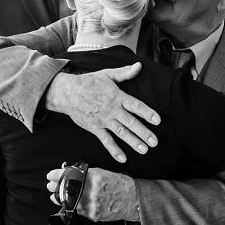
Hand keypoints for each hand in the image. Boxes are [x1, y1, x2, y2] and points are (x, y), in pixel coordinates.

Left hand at [43, 166, 138, 222]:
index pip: (69, 175)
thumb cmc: (120, 184)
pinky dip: (72, 205)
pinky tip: (68, 202)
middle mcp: (92, 191)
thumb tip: (70, 173)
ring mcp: (92, 204)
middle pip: (67, 190)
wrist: (134, 200)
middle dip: (55, 187)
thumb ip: (87, 174)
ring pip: (70, 202)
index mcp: (95, 178)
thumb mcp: (103, 173)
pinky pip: (78, 210)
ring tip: (55, 195)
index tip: (50, 175)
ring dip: (60, 198)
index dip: (57, 175)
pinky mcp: (93, 215)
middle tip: (50, 186)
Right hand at [45, 63, 159, 162]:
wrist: (67, 93)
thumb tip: (139, 66)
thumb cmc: (88, 83)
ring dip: (133, 142)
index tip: (157, 120)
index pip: (135, 106)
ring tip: (144, 149)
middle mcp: (112, 110)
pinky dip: (114, 150)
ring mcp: (103, 120)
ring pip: (121, 133)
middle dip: (144, 133)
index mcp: (117, 97)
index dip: (147, 113)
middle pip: (131, 123)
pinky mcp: (95, 128)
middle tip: (155, 142)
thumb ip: (125, 73)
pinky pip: (106, 141)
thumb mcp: (107, 74)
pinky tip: (122, 158)